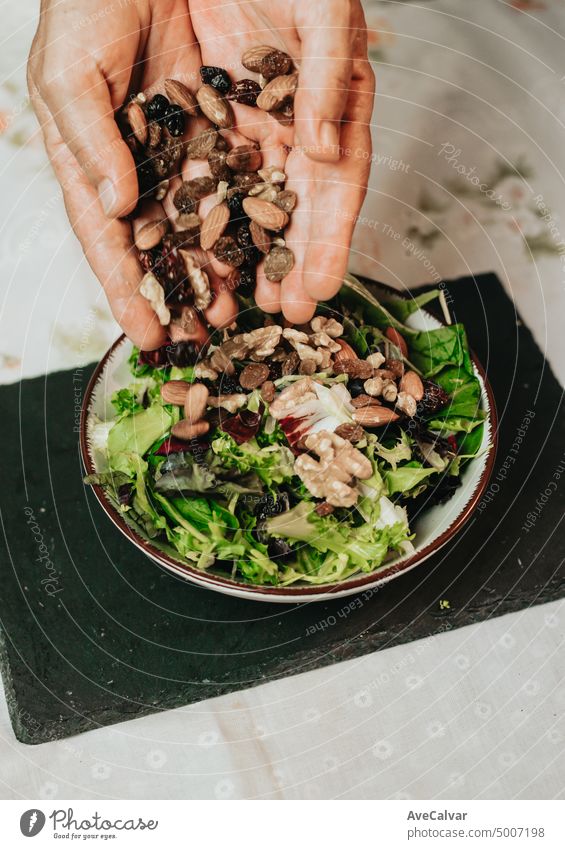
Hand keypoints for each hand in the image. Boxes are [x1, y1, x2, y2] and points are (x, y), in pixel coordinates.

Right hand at [27, 0, 238, 349]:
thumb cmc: (85, 9)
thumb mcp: (70, 74)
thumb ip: (90, 142)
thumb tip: (118, 206)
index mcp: (95, 165)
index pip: (110, 240)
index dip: (127, 290)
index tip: (147, 335)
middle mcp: (144, 166)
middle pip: (165, 242)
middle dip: (184, 290)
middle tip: (203, 333)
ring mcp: (187, 147)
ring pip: (209, 219)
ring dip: (222, 264)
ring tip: (237, 306)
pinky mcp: (229, 124)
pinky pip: (246, 175)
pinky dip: (255, 212)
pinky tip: (267, 248)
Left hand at [190, 0, 374, 322]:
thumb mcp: (321, 8)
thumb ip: (328, 75)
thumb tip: (322, 149)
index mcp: (329, 107)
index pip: (337, 186)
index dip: (331, 237)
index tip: (322, 285)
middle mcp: (291, 128)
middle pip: (295, 208)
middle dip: (293, 263)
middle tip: (287, 313)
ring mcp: (247, 128)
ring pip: (248, 202)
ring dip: (247, 254)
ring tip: (242, 302)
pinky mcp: (203, 122)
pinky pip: (201, 177)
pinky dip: (201, 219)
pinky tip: (198, 255)